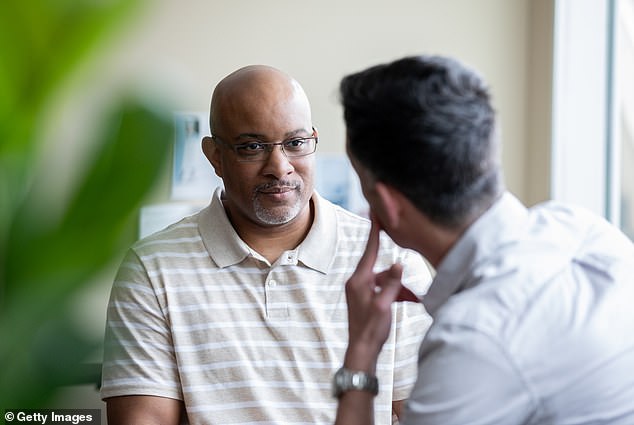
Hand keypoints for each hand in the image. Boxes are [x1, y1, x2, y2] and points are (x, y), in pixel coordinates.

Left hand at [344, 216, 417, 371]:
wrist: (361, 351)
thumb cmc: (371, 330)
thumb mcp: (384, 305)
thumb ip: (391, 283)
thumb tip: (398, 263)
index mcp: (359, 280)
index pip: (370, 250)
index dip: (375, 232)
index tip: (376, 214)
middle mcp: (357, 282)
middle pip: (383, 270)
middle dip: (399, 279)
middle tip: (412, 293)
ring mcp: (360, 291)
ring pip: (385, 282)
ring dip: (400, 289)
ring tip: (415, 301)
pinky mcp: (365, 299)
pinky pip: (383, 290)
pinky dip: (395, 295)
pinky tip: (409, 302)